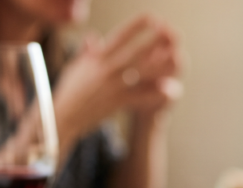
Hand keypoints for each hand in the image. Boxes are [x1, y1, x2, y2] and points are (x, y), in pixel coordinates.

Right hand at [52, 15, 180, 152]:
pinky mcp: (118, 102)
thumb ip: (87, 51)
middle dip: (156, 40)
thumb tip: (93, 38)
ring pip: (145, 72)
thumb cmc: (69, 90)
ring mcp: (114, 85)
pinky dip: (158, 93)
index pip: (122, 34)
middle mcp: (107, 67)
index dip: (139, 25)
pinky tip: (172, 89)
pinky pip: (143, 96)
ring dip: (163, 65)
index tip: (153, 18)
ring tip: (179, 60)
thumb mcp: (76, 66)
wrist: (63, 114)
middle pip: (138, 49)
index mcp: (98, 56)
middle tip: (172, 33)